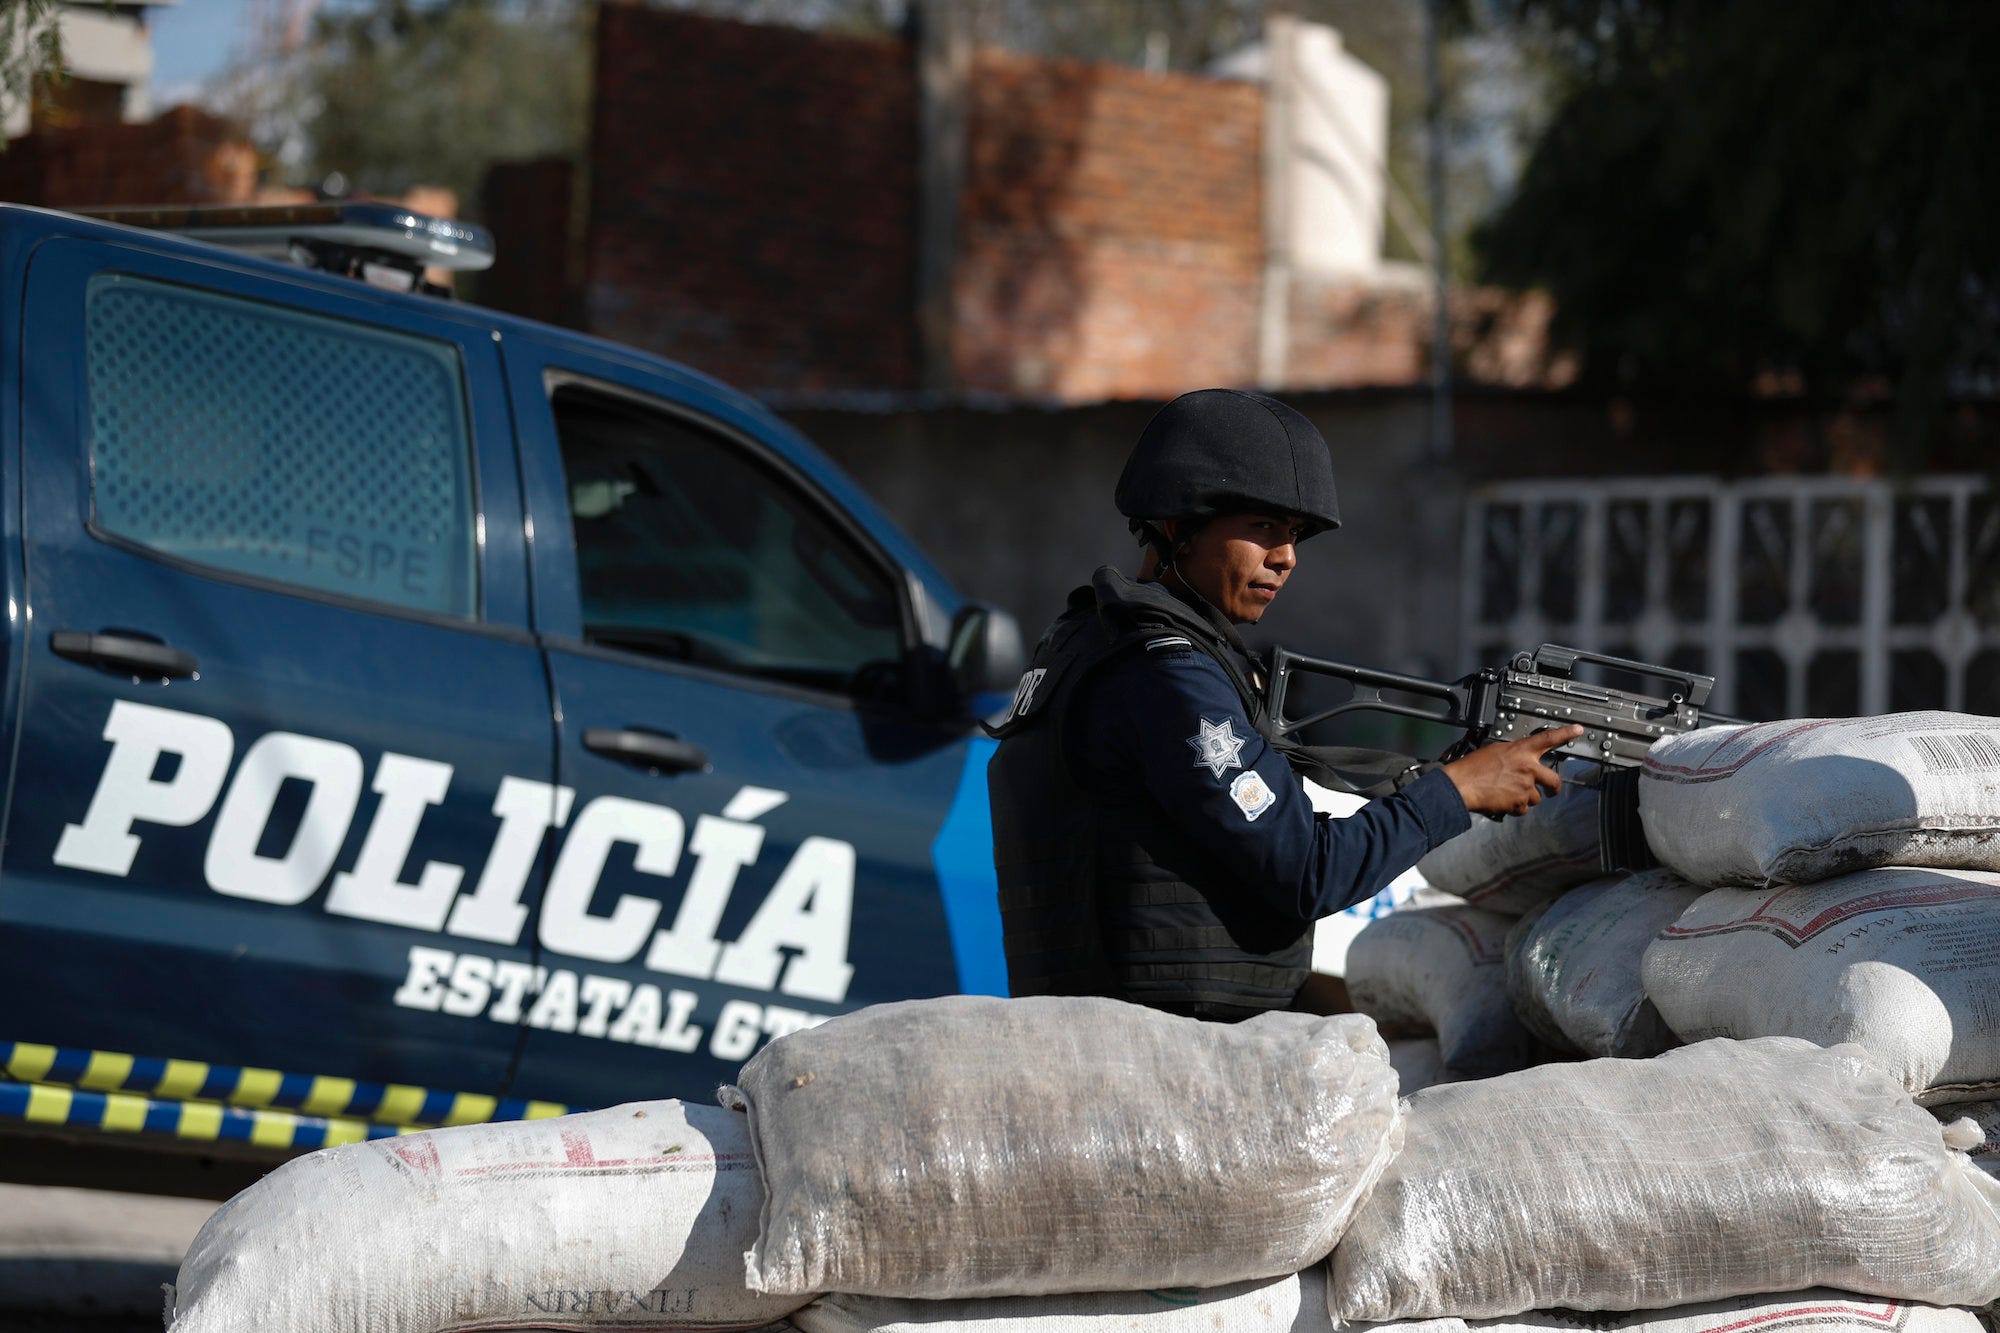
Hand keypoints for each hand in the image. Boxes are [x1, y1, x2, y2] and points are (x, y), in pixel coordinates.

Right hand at [1441, 725, 1584, 816]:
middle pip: (1554, 780)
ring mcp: (1525, 787)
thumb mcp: (1495, 751)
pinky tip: (1503, 801)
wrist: (1462, 785)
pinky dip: (1516, 807)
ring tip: (1508, 794)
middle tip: (1551, 790)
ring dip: (1526, 798)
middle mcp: (1528, 768)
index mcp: (1521, 751)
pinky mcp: (1519, 803)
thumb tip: (1521, 760)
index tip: (1578, 730)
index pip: (1548, 738)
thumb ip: (1514, 755)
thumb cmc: (1473, 768)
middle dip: (1553, 788)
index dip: (1566, 733)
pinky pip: (1524, 808)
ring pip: (1536, 797)